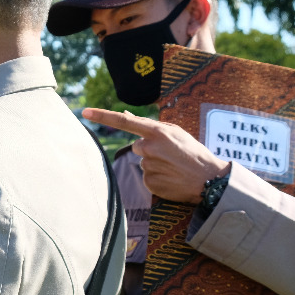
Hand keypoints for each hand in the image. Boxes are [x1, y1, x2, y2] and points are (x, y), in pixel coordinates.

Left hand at [85, 108, 229, 202]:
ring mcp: (148, 167)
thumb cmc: (193, 153)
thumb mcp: (175, 133)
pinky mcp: (149, 183)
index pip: (124, 122)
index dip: (103, 116)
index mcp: (157, 132)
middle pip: (137, 146)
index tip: (85, 111)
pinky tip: (170, 178)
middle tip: (171, 156)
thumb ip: (150, 126)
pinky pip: (146, 178)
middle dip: (150, 150)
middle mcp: (149, 148)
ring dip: (154, 164)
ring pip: (142, 162)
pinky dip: (156, 178)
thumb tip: (126, 116)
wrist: (209, 180)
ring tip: (173, 167)